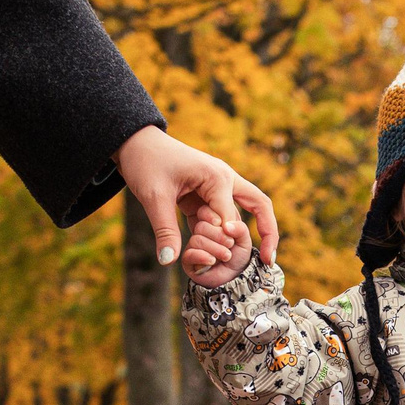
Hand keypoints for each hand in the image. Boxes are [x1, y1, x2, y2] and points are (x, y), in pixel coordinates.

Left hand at [119, 126, 277, 270]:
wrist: (135, 143)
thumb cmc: (146, 163)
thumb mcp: (154, 197)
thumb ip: (165, 230)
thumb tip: (168, 262)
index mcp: (217, 177)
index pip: (231, 215)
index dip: (226, 238)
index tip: (222, 258)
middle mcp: (224, 180)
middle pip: (258, 205)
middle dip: (268, 232)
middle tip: (268, 261)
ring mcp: (217, 187)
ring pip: (237, 214)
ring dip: (232, 235)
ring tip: (232, 260)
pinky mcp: (205, 195)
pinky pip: (220, 217)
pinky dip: (218, 234)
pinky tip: (218, 254)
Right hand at [180, 206, 253, 286]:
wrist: (235, 276)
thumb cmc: (238, 254)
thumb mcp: (244, 239)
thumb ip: (240, 228)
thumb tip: (226, 226)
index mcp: (210, 221)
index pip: (205, 211)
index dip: (217, 220)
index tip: (228, 230)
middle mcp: (199, 232)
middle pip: (201, 226)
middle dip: (219, 237)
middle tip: (230, 245)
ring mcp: (192, 245)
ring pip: (196, 240)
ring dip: (214, 249)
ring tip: (226, 256)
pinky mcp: (188, 260)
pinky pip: (190, 254)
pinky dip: (203, 257)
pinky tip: (212, 261)